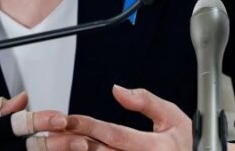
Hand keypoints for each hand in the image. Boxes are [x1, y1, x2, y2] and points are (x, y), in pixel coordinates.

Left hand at [43, 85, 192, 150]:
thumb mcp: (173, 117)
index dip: (89, 126)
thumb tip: (118, 90)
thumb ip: (146, 101)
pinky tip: (72, 150)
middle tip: (49, 132)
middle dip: (72, 142)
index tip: (69, 119)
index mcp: (152, 147)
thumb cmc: (186, 144)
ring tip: (52, 143)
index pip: (114, 134)